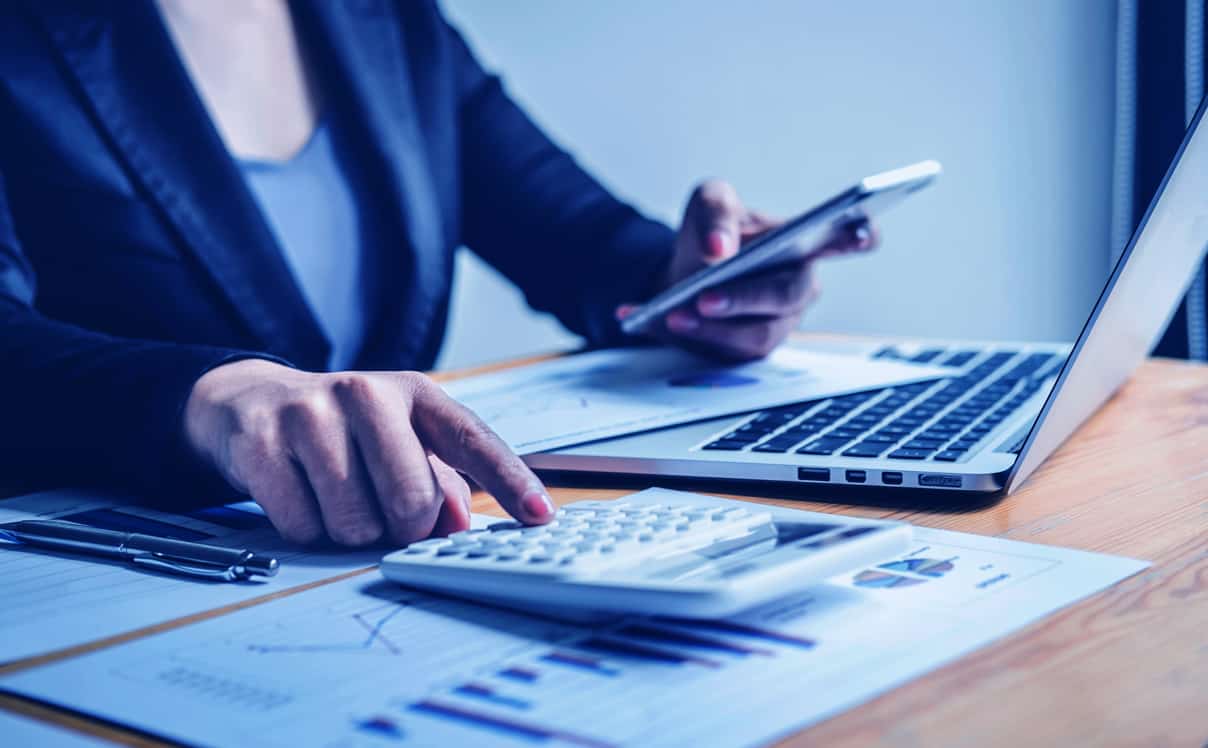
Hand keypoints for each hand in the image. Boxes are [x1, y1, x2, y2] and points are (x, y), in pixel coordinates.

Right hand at [183, 359, 554, 545]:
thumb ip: (442, 483)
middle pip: (411, 498)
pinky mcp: (261, 443)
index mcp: (414, 394)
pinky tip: (302, 497)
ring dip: (351, 531)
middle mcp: (365, 394)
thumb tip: (458, 526)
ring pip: (355, 521)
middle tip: (388, 517)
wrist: (250, 404)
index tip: (540, 514)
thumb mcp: (400, 441)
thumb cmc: (344, 432)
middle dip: (405, 527)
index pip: (473, 439)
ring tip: (339, 499)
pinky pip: (303, 526)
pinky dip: (308, 531)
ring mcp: (310, 415)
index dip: (511, 480)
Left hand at [619, 180, 876, 359]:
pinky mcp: (751, 349)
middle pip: (787, 295)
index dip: (860, 236)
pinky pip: (730, 352)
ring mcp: (778, 321)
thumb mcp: (707, 203)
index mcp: (805, 241)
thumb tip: (719, 248)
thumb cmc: (710, 236)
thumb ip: (717, 211)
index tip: (861, 232)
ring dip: (714, 326)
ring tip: (677, 313)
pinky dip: (694, 336)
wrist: (680, 275)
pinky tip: (665, 320)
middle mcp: (799, 284)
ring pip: (758, 333)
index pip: (847, 238)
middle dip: (745, 298)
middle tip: (706, 296)